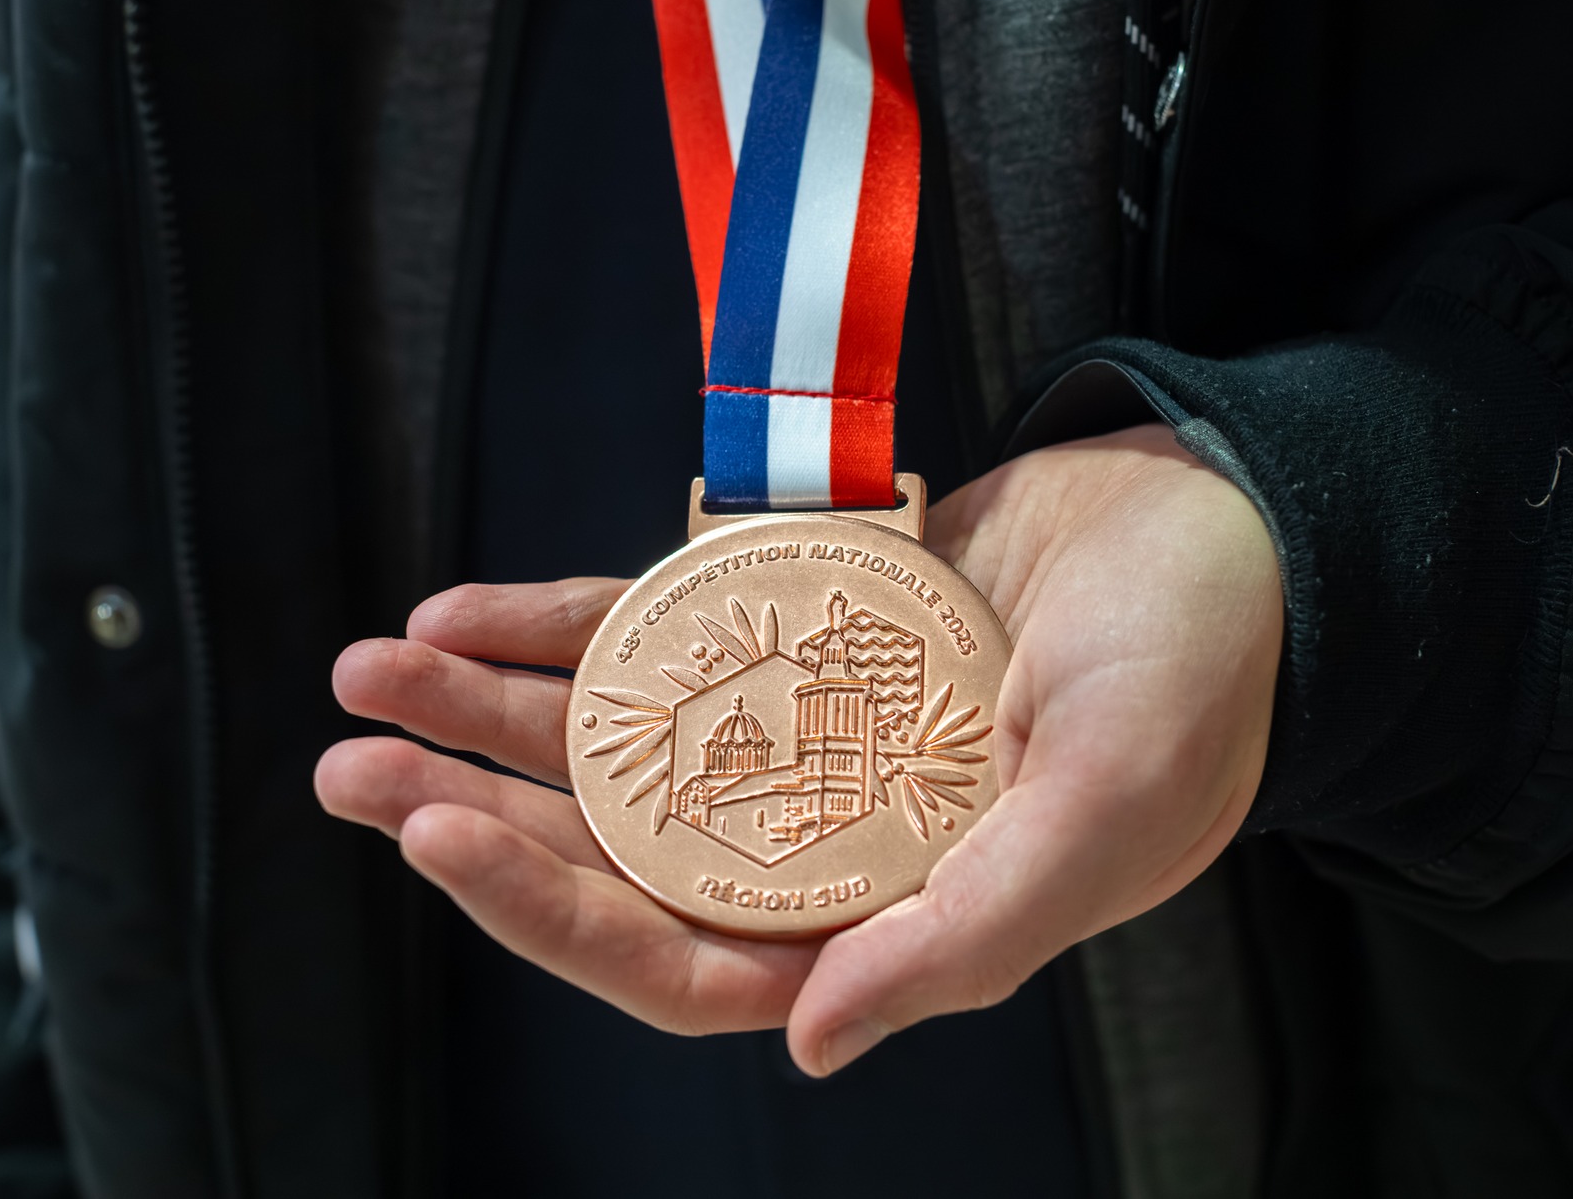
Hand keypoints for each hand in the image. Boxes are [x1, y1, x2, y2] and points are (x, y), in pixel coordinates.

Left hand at [316, 423, 1281, 1074]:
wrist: (1225, 524)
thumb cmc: (1195, 677)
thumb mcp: (1101, 812)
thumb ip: (972, 935)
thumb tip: (818, 1048)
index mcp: (893, 919)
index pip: (688, 961)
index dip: (556, 916)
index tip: (441, 837)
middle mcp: (824, 841)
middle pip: (615, 857)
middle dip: (478, 815)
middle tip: (348, 766)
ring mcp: (800, 734)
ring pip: (615, 746)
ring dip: (489, 715)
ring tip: (369, 671)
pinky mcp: (795, 632)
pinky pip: (657, 639)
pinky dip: (562, 624)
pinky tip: (468, 608)